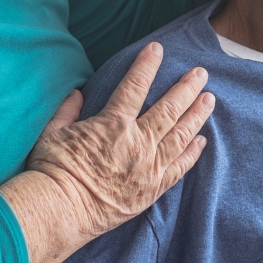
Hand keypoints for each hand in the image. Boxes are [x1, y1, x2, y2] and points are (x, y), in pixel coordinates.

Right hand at [0, 42, 213, 262]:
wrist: (61, 212)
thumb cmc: (53, 170)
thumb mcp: (52, 132)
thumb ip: (68, 109)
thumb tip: (77, 93)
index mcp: (113, 124)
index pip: (135, 86)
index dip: (147, 65)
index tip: (157, 49)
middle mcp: (138, 142)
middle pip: (170, 108)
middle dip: (187, 88)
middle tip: (201, 73)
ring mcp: (149, 167)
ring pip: (181, 135)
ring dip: (197, 115)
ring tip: (209, 99)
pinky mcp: (153, 189)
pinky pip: (180, 167)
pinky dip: (192, 153)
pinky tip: (201, 141)